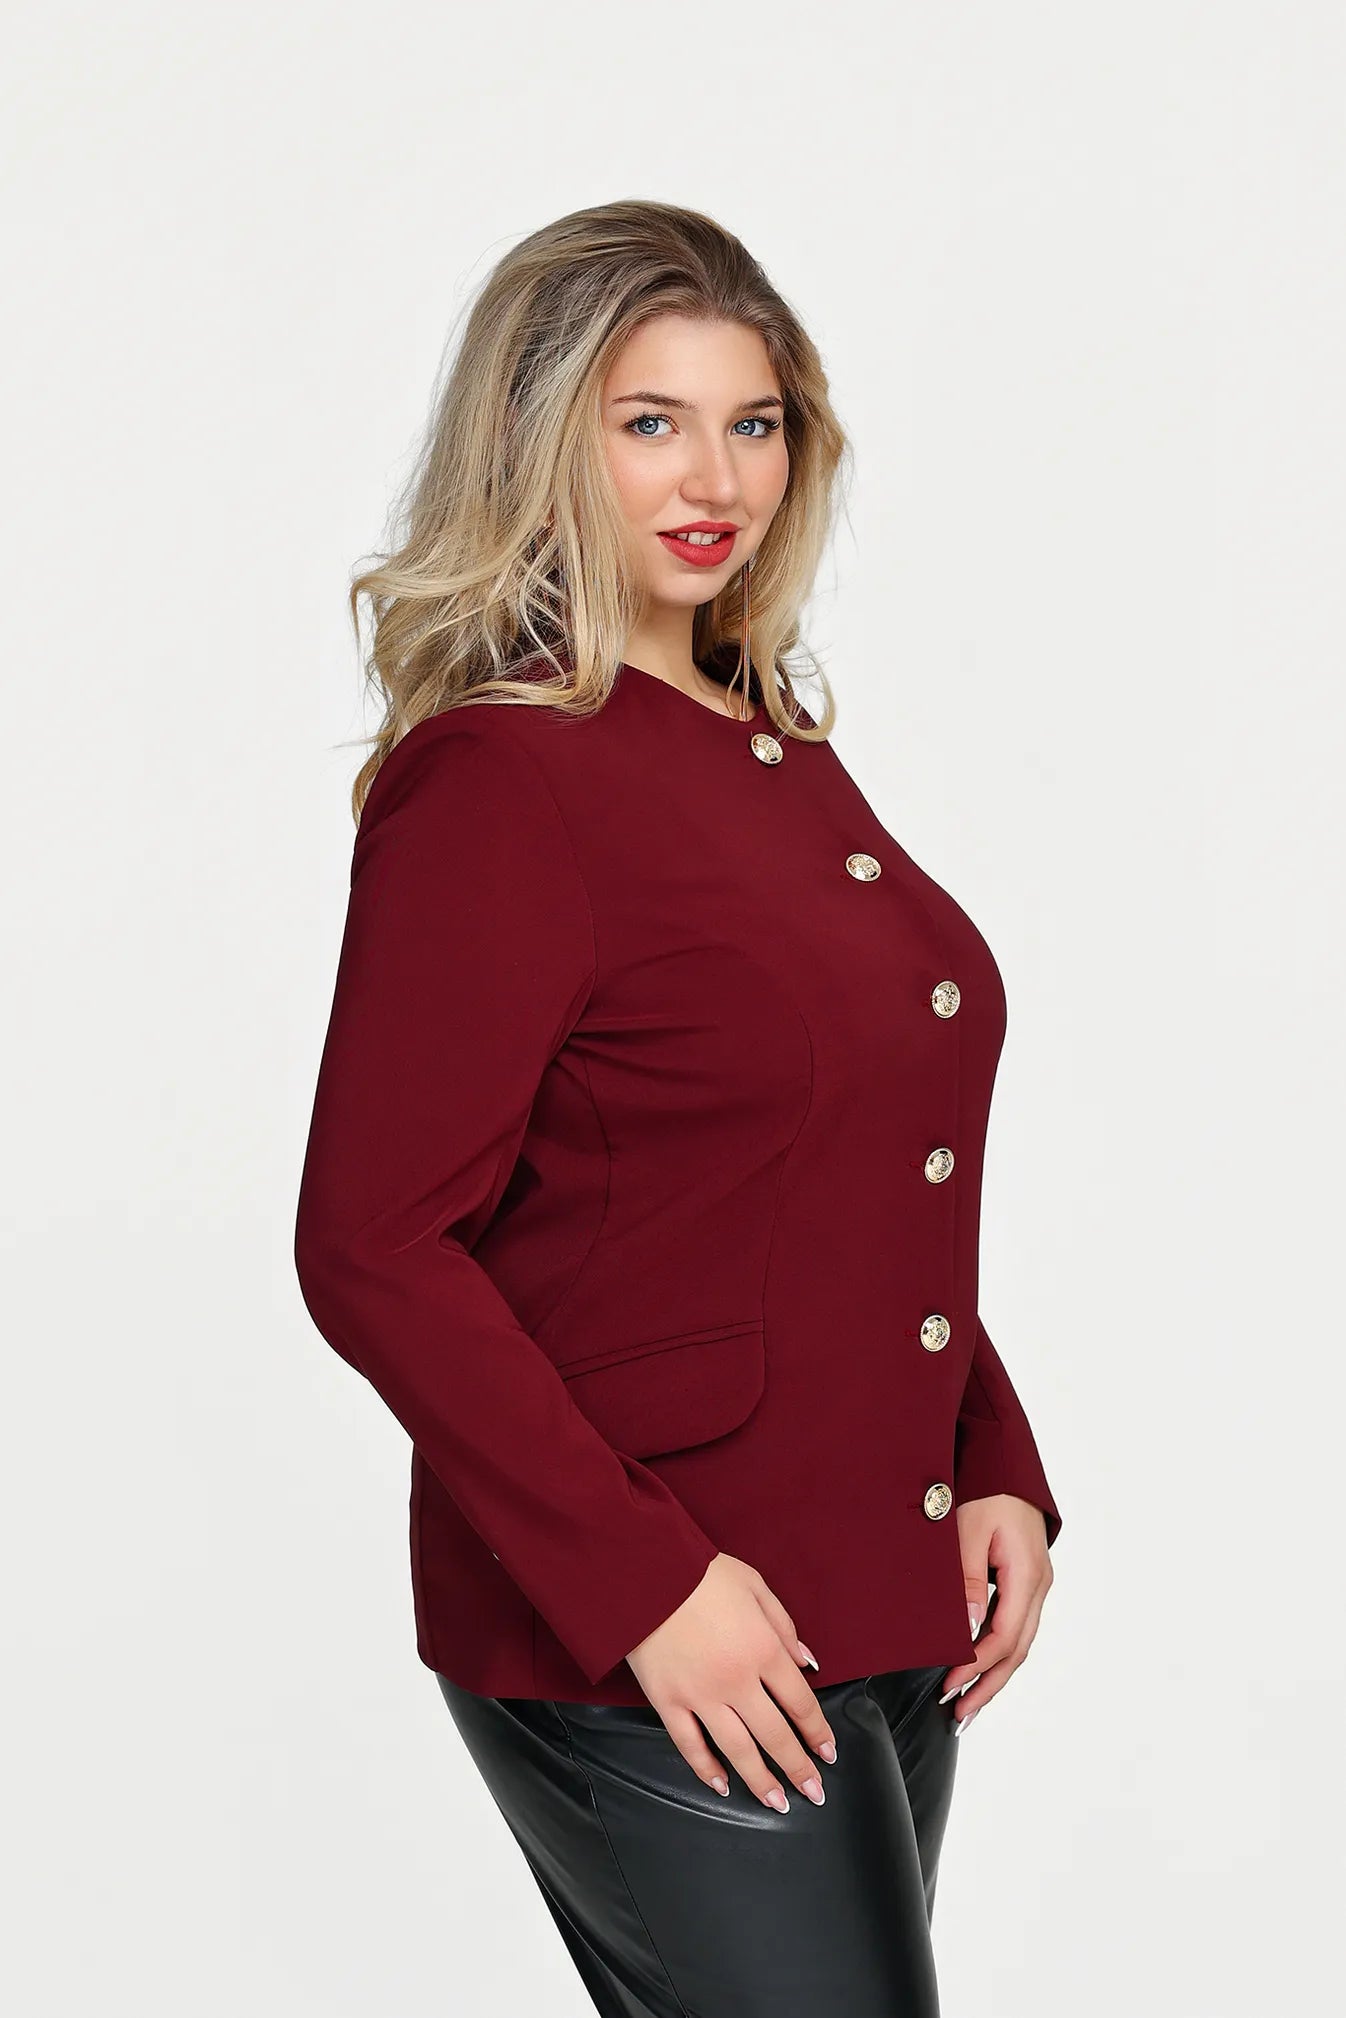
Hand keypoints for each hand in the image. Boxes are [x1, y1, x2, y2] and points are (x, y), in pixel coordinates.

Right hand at [624, 1552, 837, 1811]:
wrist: (644, 1570)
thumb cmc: (701, 1572)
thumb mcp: (754, 1585)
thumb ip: (784, 1627)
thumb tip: (808, 1664)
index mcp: (762, 1649)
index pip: (800, 1703)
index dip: (818, 1732)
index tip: (828, 1754)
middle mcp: (736, 1681)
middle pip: (775, 1735)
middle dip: (798, 1768)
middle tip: (814, 1793)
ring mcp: (700, 1695)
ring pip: (738, 1750)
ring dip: (760, 1781)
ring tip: (777, 1803)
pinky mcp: (667, 1701)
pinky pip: (689, 1745)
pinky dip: (706, 1769)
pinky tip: (721, 1785)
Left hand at [939, 1494, 1053, 1731]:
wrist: (1004, 1458)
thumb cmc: (985, 1487)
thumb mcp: (968, 1531)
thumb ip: (968, 1580)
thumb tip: (967, 1629)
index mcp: (1027, 1575)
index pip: (1003, 1637)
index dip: (976, 1667)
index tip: (948, 1686)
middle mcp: (1038, 1584)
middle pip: (1017, 1650)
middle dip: (988, 1685)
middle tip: (959, 1715)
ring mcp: (1035, 1582)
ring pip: (1018, 1641)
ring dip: (994, 1673)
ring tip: (968, 1703)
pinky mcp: (1026, 1577)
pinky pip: (1015, 1624)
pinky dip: (998, 1650)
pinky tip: (981, 1664)